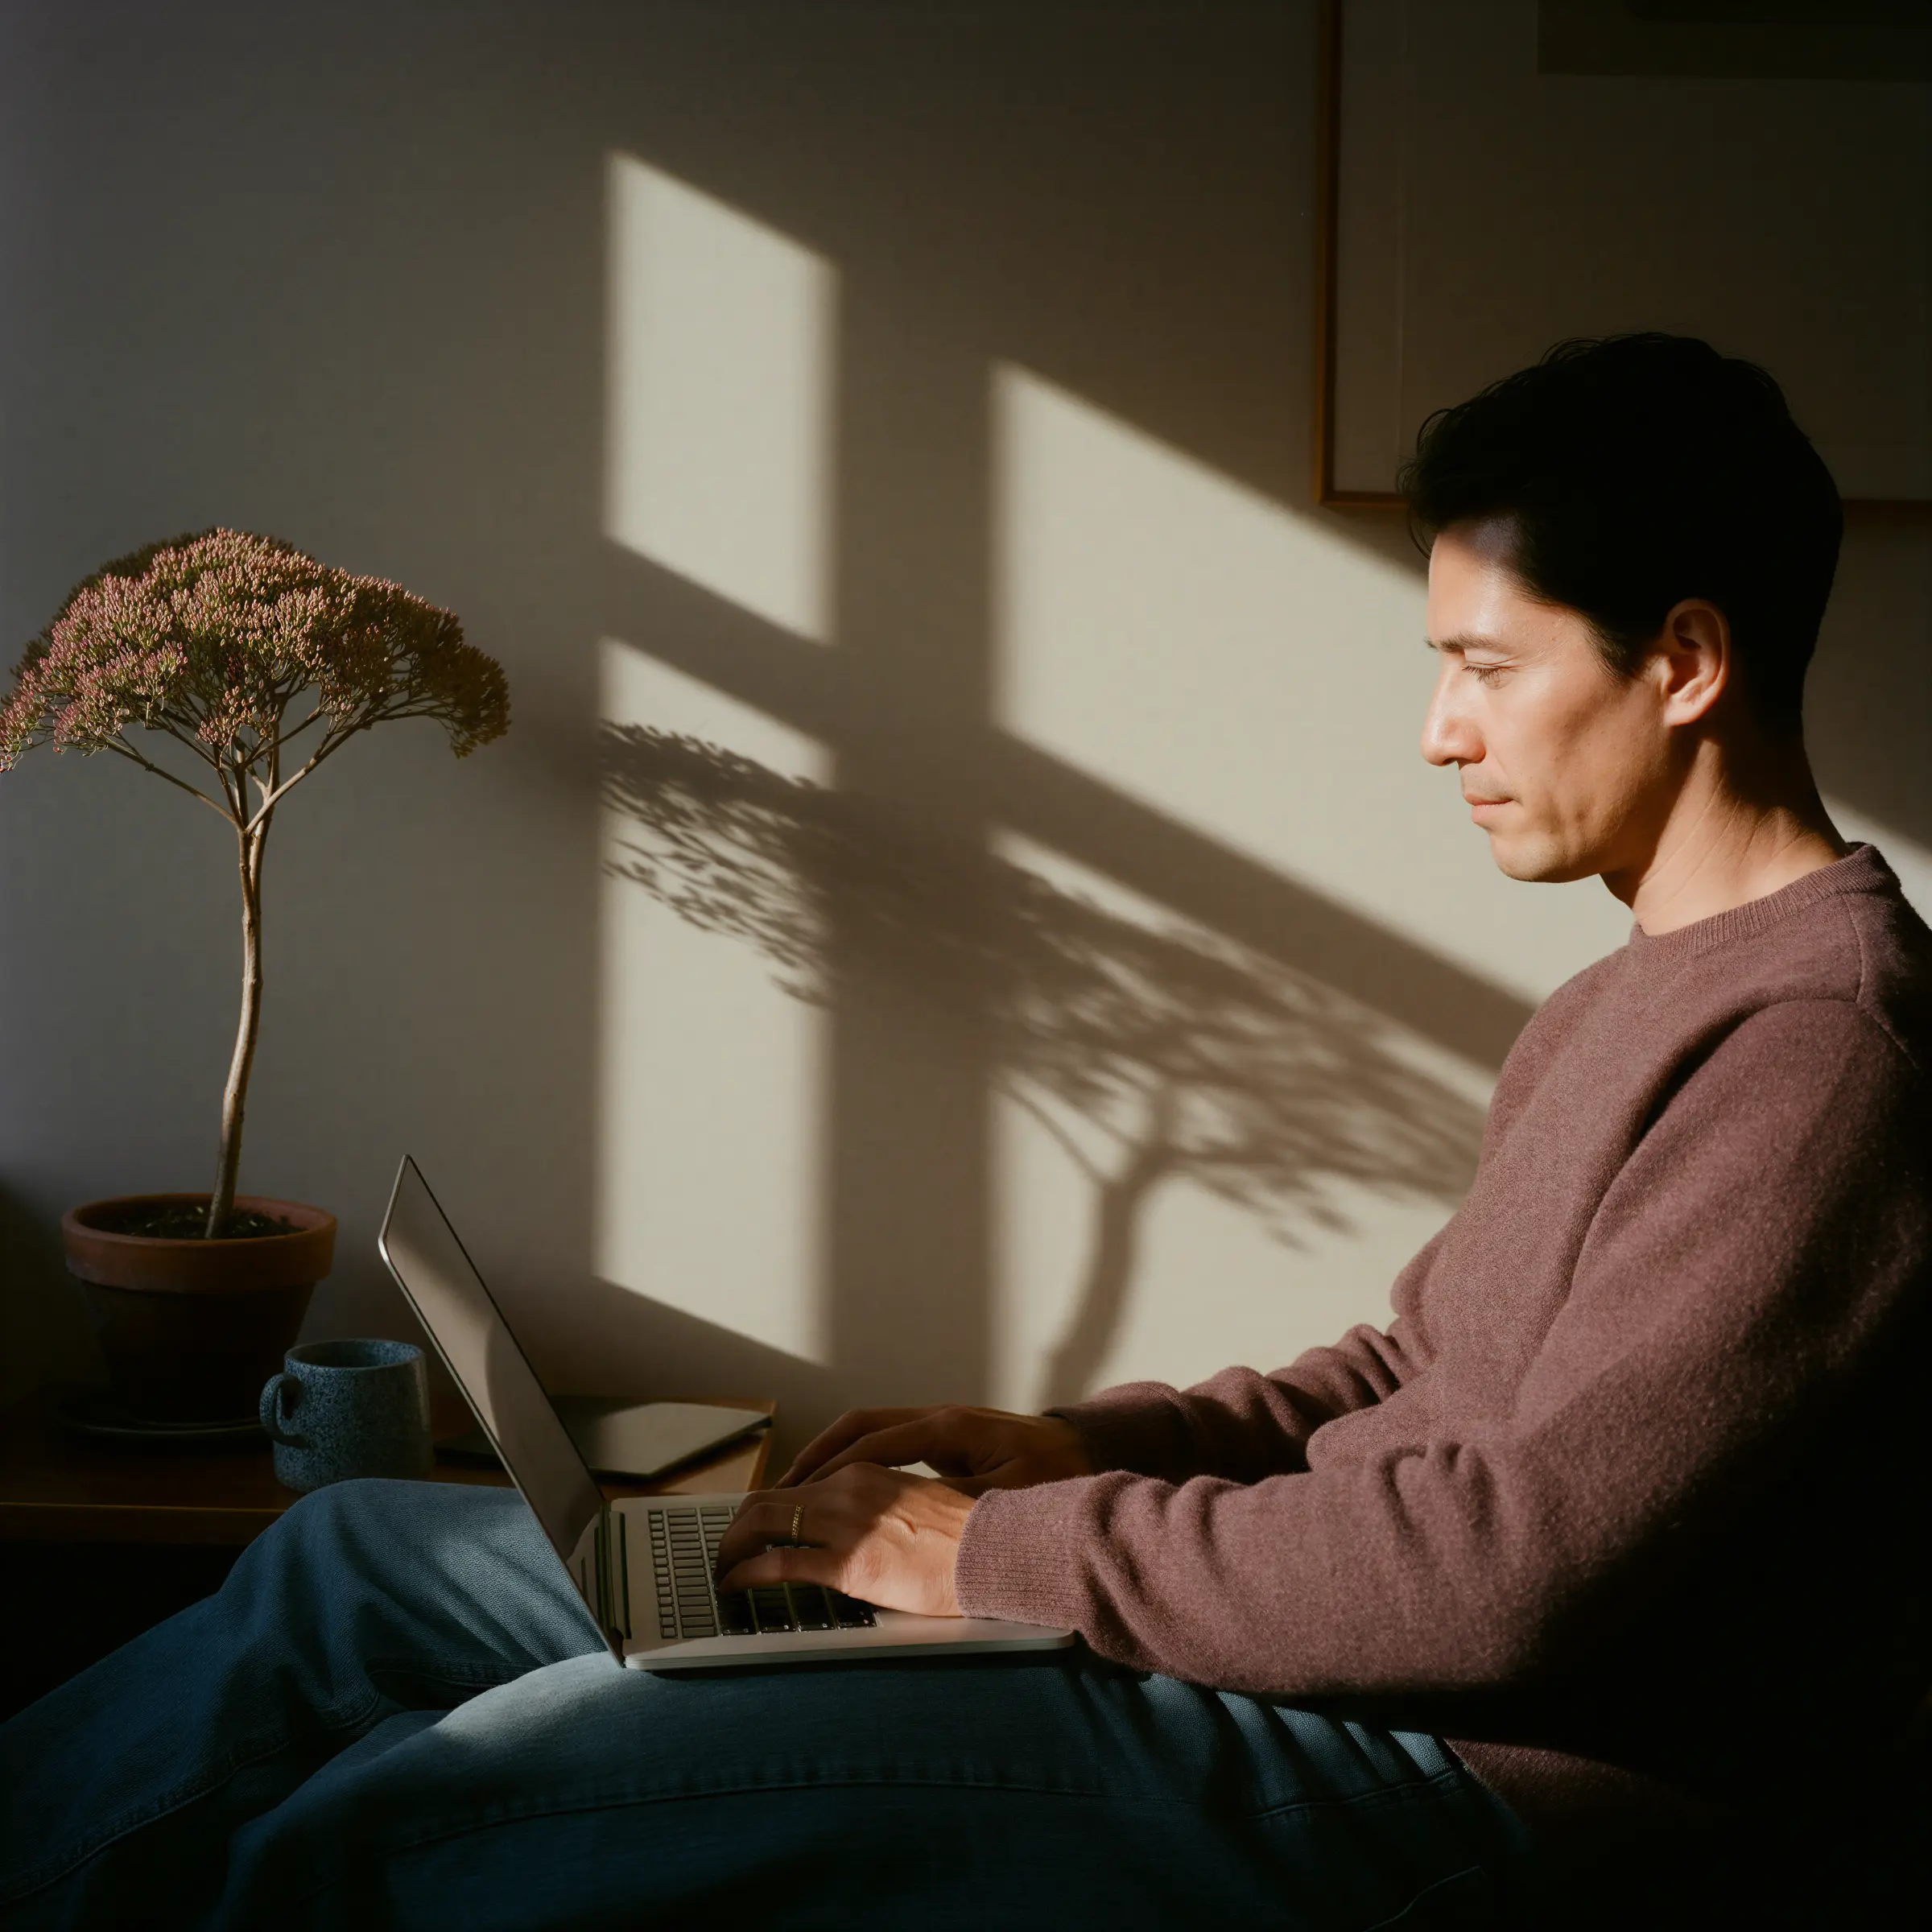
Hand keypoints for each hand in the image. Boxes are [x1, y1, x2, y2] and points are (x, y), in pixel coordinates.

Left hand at [713, 1464, 974, 1615]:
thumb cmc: (969, 1538)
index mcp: (867, 1473)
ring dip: (732, 1547)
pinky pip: (777, 1565)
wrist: (996, 1549)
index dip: (770, 1507)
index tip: (758, 1526)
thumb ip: (882, 1514)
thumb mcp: (917, 1509)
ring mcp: (846, 1524)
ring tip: (724, 1569)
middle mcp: (849, 1489)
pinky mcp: (848, 1564)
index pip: (801, 1484)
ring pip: (763, 1523)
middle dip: (738, 1525)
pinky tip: (736, 1586)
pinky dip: (745, 1574)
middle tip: (727, 1548)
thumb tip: (862, 1537)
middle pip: (769, 1499)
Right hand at [777, 1404, 1094, 1494]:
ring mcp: (942, 1429)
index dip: (831, 1466)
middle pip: (861, 1427)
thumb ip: (958, 1504)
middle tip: (780, 1492)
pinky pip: (890, 1447)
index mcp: (949, 1428)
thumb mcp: (1009, 1496)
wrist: (1089, 1454)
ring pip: (871, 1434)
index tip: (797, 1492)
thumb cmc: (1056, 1474)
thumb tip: (910, 1516)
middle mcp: (939, 1420)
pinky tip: (844, 1492)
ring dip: (833, 1458)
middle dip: (817, 1456)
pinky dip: (859, 1464)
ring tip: (798, 1492)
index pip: (873, 1441)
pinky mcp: (949, 1444)